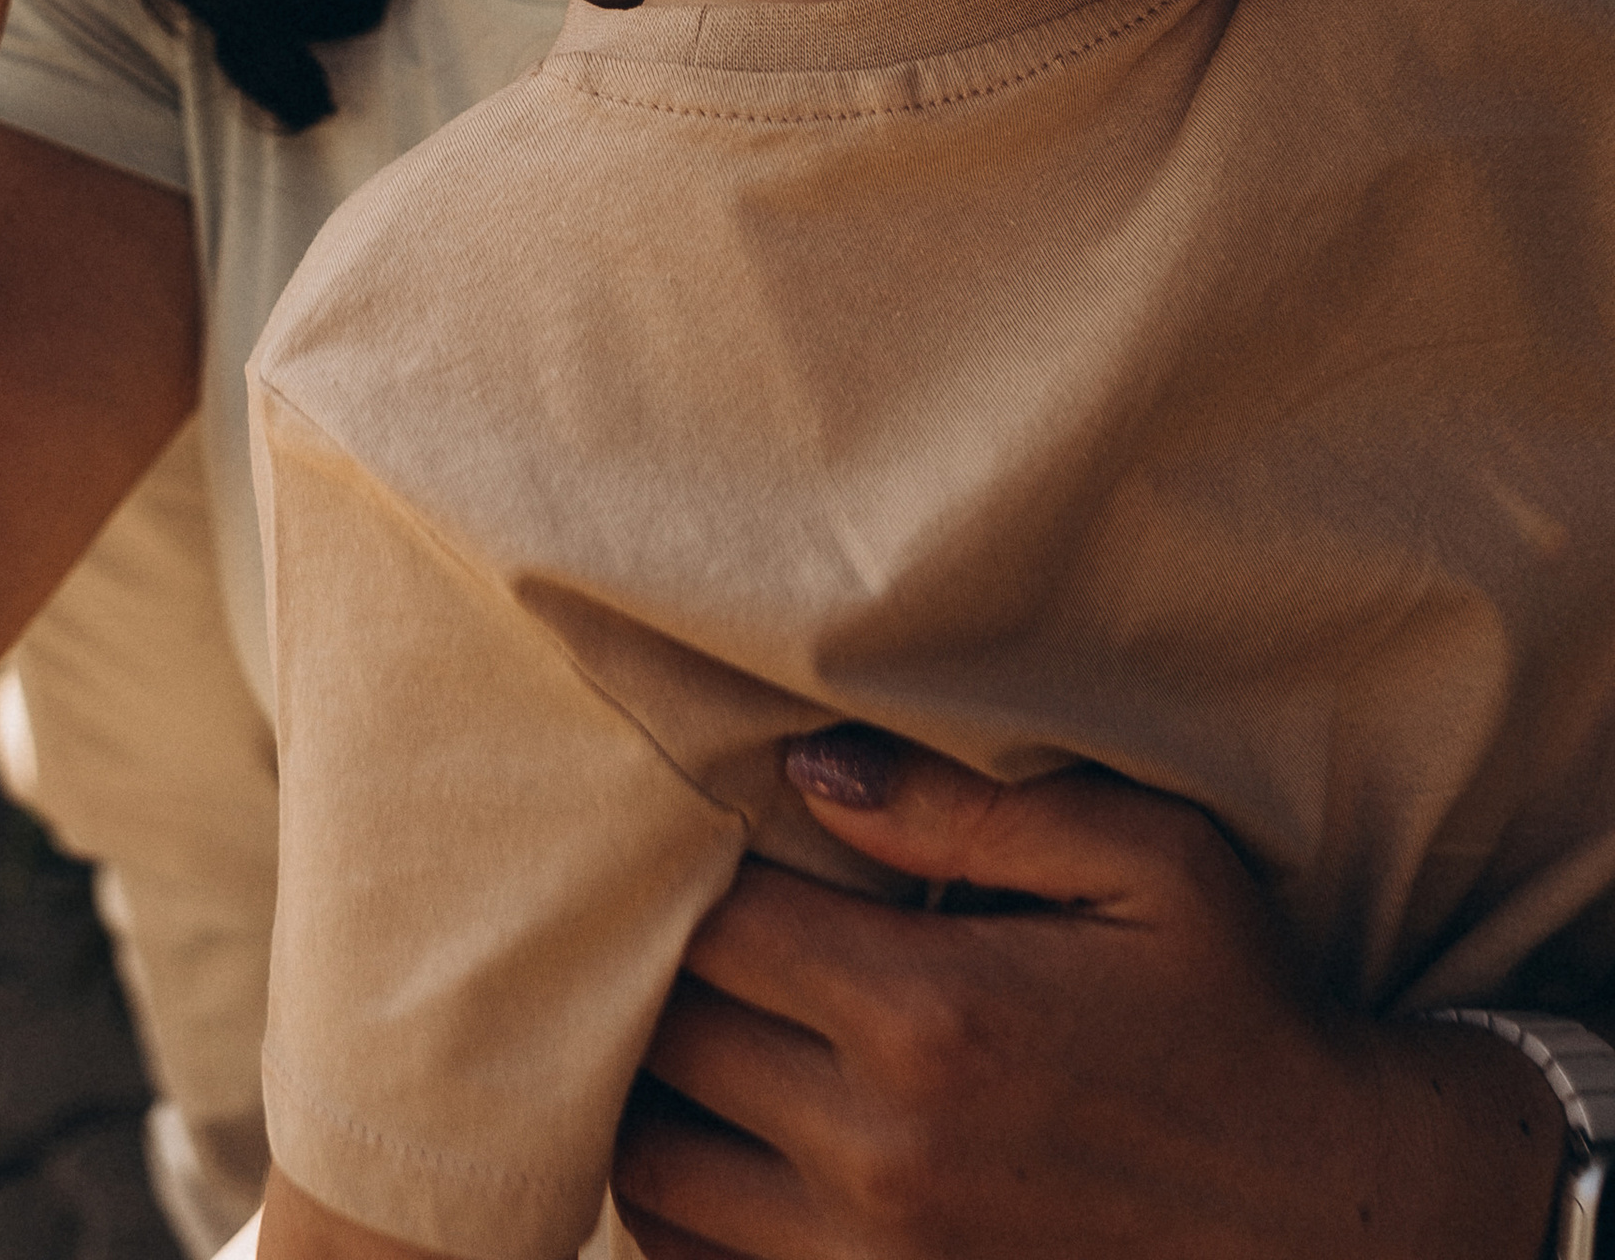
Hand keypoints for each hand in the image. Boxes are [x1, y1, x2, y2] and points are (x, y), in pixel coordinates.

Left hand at [611, 729, 1564, 1259]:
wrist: (1334, 1224)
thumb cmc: (1238, 1018)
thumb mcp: (1148, 862)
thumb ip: (967, 802)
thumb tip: (804, 765)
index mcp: (931, 1014)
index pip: (712, 924)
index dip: (684, 870)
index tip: (702, 836)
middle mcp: (879, 1152)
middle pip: (665, 1040)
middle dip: (652, 969)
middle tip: (674, 917)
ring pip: (655, 1169)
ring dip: (646, 1090)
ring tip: (683, 1023)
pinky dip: (679, 1204)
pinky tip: (717, 1134)